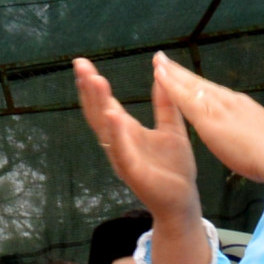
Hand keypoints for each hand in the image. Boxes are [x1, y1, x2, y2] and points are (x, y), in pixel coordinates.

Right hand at [74, 56, 202, 224]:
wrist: (183, 200)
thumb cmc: (174, 168)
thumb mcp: (172, 129)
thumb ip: (165, 104)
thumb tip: (161, 73)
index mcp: (127, 131)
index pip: (105, 103)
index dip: (94, 84)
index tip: (83, 63)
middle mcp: (119, 142)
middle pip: (98, 111)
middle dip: (89, 89)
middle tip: (81, 65)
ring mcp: (123, 157)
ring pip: (105, 128)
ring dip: (99, 104)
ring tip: (94, 81)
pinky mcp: (132, 171)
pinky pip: (121, 150)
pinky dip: (116, 133)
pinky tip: (112, 116)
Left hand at [151, 52, 263, 202]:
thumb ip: (256, 138)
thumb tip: (258, 143)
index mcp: (244, 108)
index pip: (216, 93)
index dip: (200, 86)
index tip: (189, 79)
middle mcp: (230, 101)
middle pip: (201, 84)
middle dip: (183, 73)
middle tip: (165, 60)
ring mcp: (219, 107)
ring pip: (190, 85)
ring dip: (172, 73)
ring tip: (158, 61)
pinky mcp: (208, 118)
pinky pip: (184, 97)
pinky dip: (170, 84)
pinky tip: (158, 75)